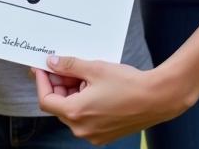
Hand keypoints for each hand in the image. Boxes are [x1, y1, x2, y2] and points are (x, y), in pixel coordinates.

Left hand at [34, 55, 180, 143]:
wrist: (157, 99)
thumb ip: (68, 65)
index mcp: (76, 113)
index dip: (41, 81)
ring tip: (82, 73)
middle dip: (58, 85)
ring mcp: (95, 134)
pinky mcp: (105, 134)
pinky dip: (83, 101)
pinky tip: (92, 85)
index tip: (42, 68)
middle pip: (58, 105)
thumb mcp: (93, 68)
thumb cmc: (127, 85)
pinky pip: (85, 117)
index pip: (45, 99)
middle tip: (63, 66)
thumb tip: (52, 63)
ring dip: (71, 92)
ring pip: (72, 111)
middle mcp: (83, 129)